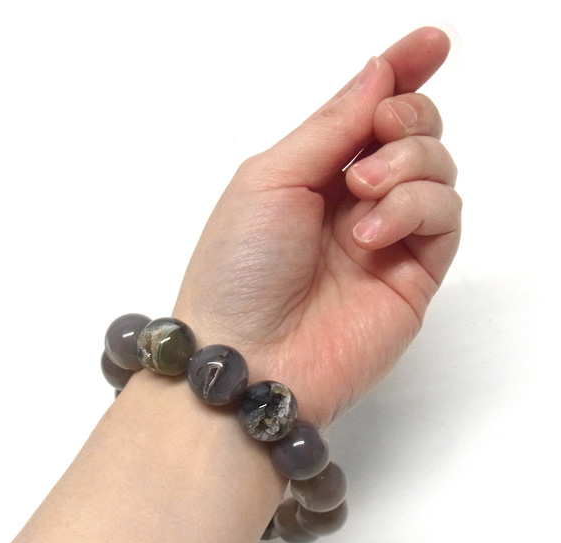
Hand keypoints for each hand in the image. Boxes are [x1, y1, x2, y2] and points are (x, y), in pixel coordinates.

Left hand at [174, 27, 460, 426]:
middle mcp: (352, 201)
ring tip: (363, 193)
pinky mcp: (414, 274)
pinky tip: (372, 233)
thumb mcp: (271, 178)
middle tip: (379, 132)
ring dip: (409, 163)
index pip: (368, 111)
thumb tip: (379, 73)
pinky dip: (416, 209)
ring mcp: (386, 237)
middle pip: (412, 132)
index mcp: (313, 173)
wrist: (248, 358)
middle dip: (407, 114)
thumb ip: (330, 126)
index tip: (430, 44)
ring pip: (438, 169)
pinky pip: (445, 217)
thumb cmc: (238, 269)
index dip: (400, 74)